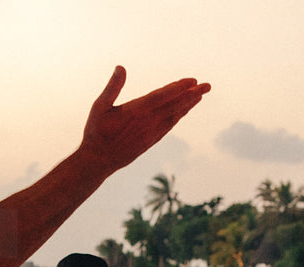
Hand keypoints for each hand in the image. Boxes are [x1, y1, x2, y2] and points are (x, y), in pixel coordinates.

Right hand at [81, 67, 210, 173]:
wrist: (98, 161)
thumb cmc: (96, 132)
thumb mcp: (99, 107)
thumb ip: (112, 87)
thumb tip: (120, 67)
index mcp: (136, 111)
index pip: (163, 96)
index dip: (179, 88)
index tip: (193, 80)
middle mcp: (148, 122)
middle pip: (174, 106)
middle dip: (192, 94)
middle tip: (207, 85)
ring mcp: (151, 134)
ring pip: (174, 117)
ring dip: (188, 105)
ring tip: (200, 96)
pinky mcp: (150, 142)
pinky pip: (169, 127)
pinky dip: (178, 117)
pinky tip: (184, 112)